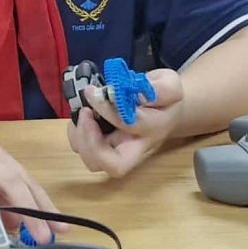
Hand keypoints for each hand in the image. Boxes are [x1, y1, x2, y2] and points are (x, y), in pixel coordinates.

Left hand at [68, 68, 184, 177]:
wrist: (169, 111)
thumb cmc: (167, 97)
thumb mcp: (169, 83)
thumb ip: (158, 88)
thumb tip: (132, 92)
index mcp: (155, 128)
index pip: (129, 124)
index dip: (107, 109)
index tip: (92, 91)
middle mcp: (138, 146)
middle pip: (115, 165)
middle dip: (92, 144)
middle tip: (85, 115)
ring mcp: (122, 151)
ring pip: (96, 163)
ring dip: (81, 140)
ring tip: (82, 114)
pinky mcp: (108, 149)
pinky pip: (87, 153)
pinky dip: (77, 137)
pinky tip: (82, 118)